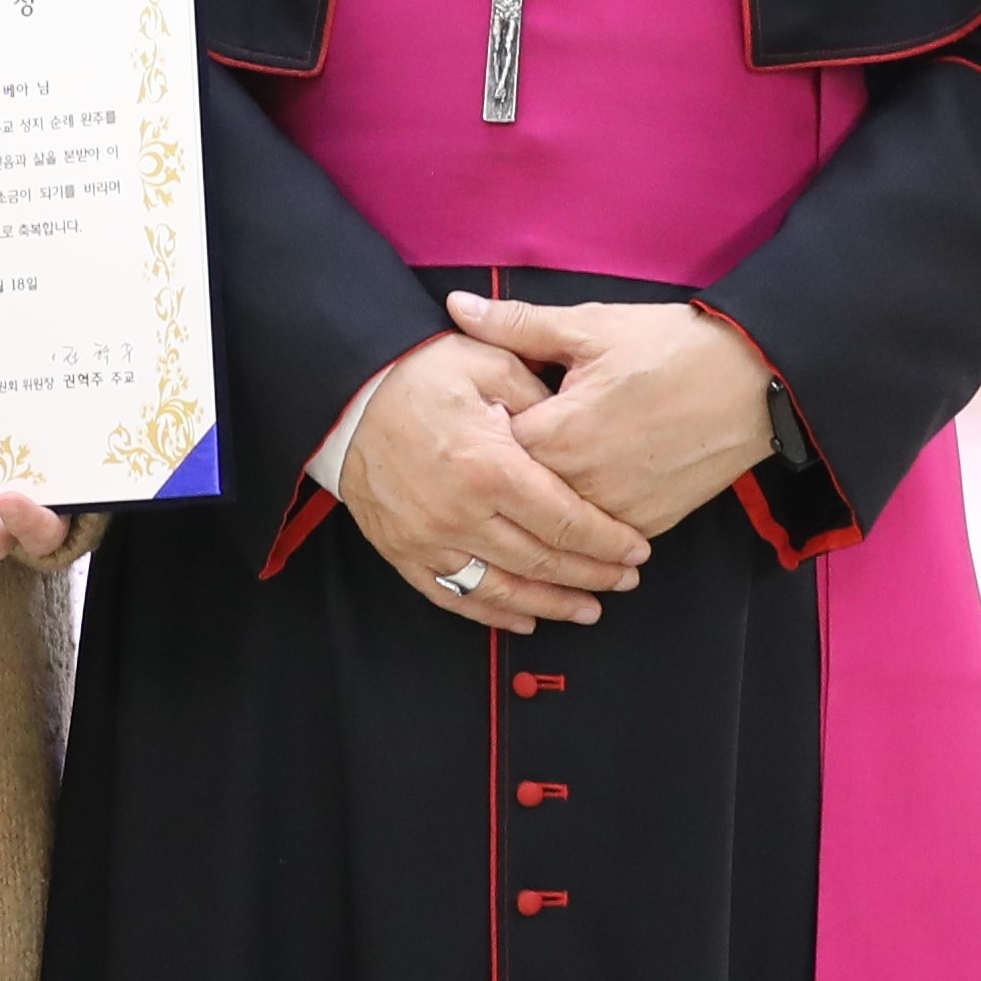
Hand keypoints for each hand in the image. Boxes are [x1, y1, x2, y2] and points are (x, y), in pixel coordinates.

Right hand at [339, 329, 652, 634]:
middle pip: (541, 561)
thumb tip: (580, 427)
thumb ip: (540, 396)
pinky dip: (493, 614)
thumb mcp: (487, 362)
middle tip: (625, 580)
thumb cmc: (417, 372)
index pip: (565, 520)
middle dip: (592, 575)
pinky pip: (454, 597)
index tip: (638, 550)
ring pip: (502, 589)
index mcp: (489, 467)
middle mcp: (459, 514)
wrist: (343, 395)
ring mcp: (428, 540)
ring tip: (588, 609)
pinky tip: (526, 618)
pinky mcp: (402, 552)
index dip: (607, 541)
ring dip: (551, 604)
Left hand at [456, 290, 774, 543]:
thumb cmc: (672, 346)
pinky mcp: (647, 526)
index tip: (478, 415)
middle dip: (508, 469)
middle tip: (509, 444)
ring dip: (545, 498)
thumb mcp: (590, 325)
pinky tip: (587, 488)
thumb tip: (457, 305)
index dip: (481, 429)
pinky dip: (586, 515)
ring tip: (551, 465)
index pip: (489, 447)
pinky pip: (598, 531)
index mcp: (557, 434)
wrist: (757, 381)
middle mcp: (581, 485)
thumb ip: (516, 324)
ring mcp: (616, 512)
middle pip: (517, 491)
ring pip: (556, 518)